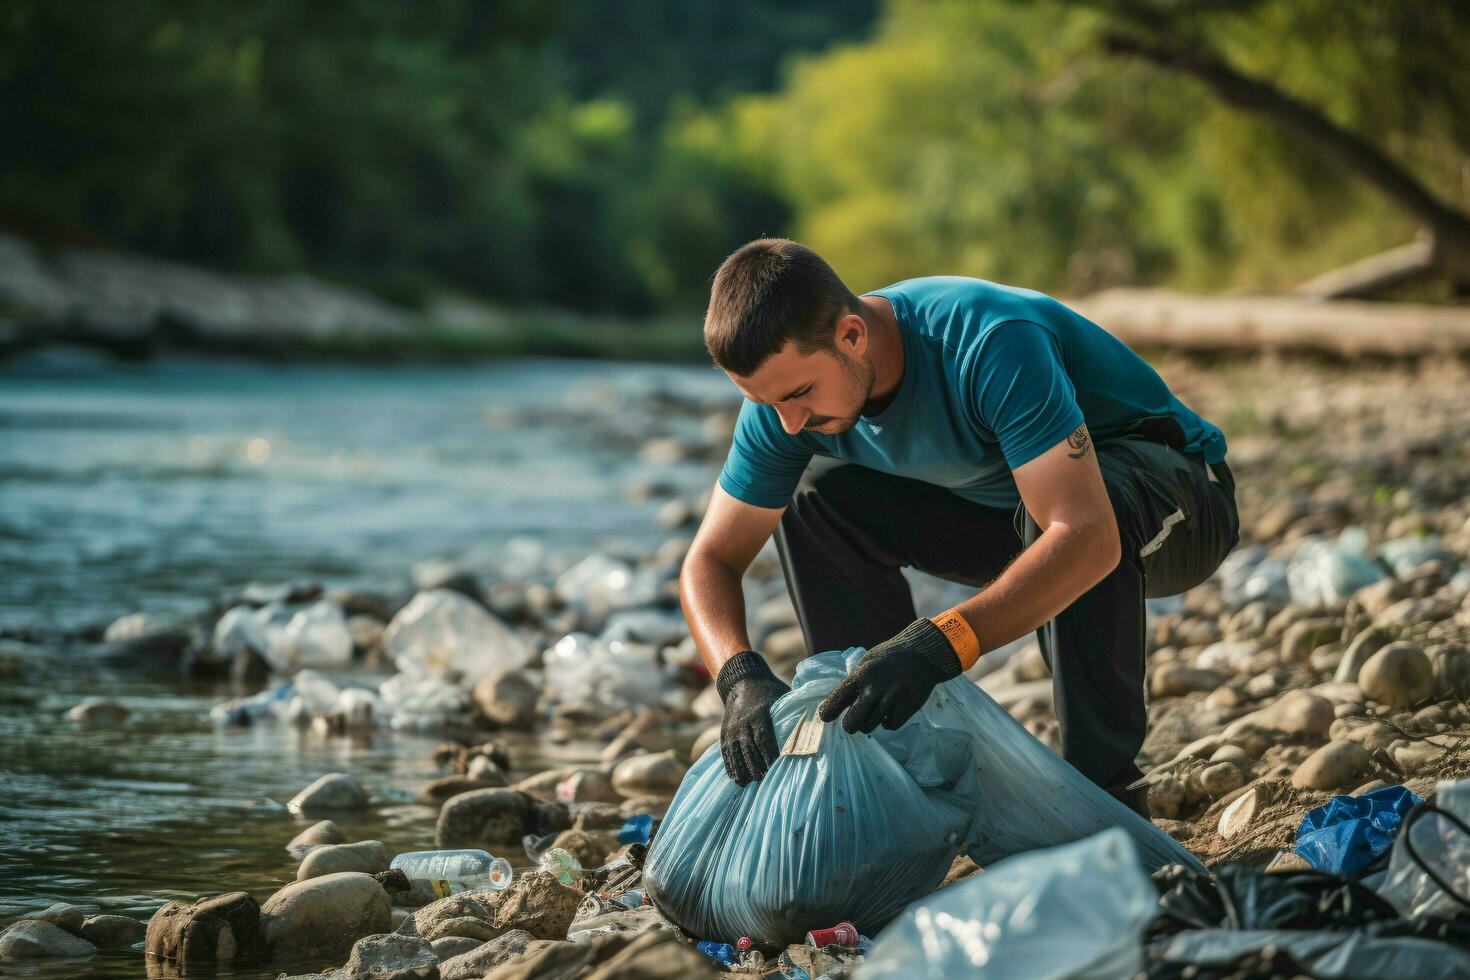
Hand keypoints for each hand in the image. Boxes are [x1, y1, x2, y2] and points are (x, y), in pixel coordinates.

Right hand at [715, 650, 789, 784]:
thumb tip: (819, 727)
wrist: (742, 681)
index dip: (770, 756)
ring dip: (743, 770)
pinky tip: (738, 779)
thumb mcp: (783, 697)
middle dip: (757, 767)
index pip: (765, 739)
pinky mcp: (725, 733)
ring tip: (749, 785)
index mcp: (760, 714)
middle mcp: (744, 722)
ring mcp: (733, 729)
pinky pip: (727, 752)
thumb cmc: (770, 691)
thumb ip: (795, 713)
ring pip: (736, 753)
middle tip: (765, 782)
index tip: (777, 770)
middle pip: (750, 749)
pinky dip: (731, 766)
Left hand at [818, 619, 962, 733]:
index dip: (829, 711)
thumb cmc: (890, 658)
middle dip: (850, 725)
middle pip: (853, 722)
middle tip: (852, 723)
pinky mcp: (906, 708)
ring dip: (869, 722)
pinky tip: (890, 710)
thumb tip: (839, 702)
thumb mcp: (868, 662)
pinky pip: (890, 725)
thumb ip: (856, 681)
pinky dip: (887, 721)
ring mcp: (891, 700)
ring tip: (874, 711)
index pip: (839, 697)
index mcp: (862, 675)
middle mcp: (875, 689)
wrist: (923, 654)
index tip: (825, 717)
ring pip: (871, 726)